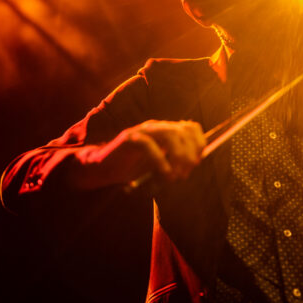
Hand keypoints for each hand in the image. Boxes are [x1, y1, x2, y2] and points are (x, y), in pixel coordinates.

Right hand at [75, 120, 205, 188]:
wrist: (103, 169)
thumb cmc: (133, 168)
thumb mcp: (160, 165)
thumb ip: (176, 161)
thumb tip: (195, 162)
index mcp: (166, 131)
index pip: (191, 127)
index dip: (198, 145)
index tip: (196, 164)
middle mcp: (156, 127)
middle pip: (183, 130)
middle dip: (189, 154)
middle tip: (184, 174)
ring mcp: (142, 131)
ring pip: (169, 133)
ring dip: (177, 155)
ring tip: (174, 176)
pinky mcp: (128, 139)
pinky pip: (148, 144)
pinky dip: (159, 159)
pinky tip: (163, 174)